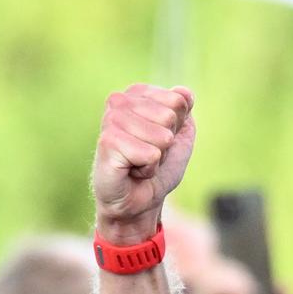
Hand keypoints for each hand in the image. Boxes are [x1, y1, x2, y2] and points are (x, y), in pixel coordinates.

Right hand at [93, 84, 196, 242]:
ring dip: (157, 157)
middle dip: (166, 143)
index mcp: (136, 94)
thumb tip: (184, 92)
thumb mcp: (179, 135)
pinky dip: (148, 169)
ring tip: (139, 162)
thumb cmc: (157, 167)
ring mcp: (111, 120)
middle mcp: (119, 101)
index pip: (178, 101)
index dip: (176, 128)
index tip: (159, 141)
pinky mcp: (107, 142)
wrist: (138, 201)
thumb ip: (184, 111)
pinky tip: (132, 171)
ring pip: (162, 136)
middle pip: (170, 117)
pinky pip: (150, 154)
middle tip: (148, 154)